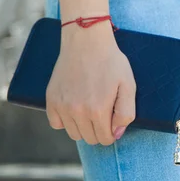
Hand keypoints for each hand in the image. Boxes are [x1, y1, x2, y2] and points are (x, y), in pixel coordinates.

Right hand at [45, 20, 136, 144]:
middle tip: (103, 112)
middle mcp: (77, 111)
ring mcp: (62, 106)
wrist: (86, 41)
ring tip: (89, 108)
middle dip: (98, 130)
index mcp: (98, 110)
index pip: (104, 139)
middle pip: (89, 138)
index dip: (111, 132)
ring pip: (73, 134)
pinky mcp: (51, 99)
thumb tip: (116, 133)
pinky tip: (74, 106)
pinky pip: (56, 123)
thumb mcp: (128, 85)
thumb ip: (126, 113)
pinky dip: (65, 120)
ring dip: (83, 126)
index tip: (112, 120)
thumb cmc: (110, 61)